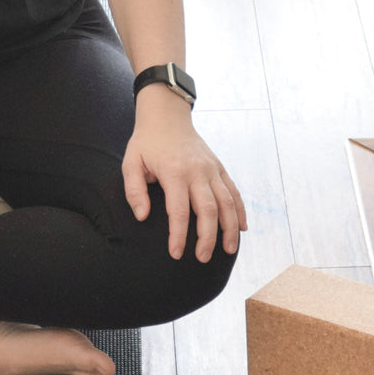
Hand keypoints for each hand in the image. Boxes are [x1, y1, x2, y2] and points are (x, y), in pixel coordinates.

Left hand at [122, 89, 246, 262]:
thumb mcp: (131, 163)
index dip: (178, 235)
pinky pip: (233, 191)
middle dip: (208, 237)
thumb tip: (142, 217)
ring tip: (228, 250)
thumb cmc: (146, 143)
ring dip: (230, 228)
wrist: (166, 116)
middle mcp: (198, 172)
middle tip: (203, 258)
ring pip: (227, 202)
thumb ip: (134, 191)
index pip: (179, 211)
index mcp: (174, 172)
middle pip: (208, 210)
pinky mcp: (219, 167)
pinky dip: (240, 210)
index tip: (176, 254)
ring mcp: (211, 169)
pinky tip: (242, 228)